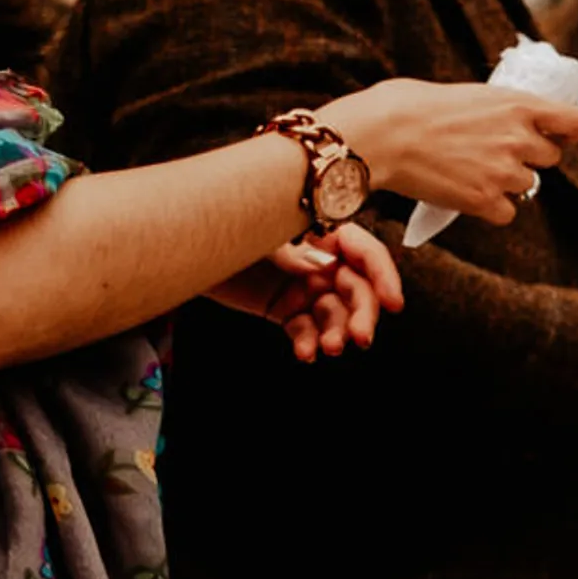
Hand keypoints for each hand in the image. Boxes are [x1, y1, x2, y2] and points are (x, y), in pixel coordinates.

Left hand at [210, 224, 404, 362]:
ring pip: (334, 314)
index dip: (384, 277)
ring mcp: (303, 285)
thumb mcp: (264, 229)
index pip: (366, 254)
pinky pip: (305, 328)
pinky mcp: (285, 307)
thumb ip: (295, 245)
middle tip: (359, 338)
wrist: (184, 246)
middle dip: (362, 315)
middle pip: (356, 289)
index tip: (393, 303)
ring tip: (328, 348)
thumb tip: (321, 265)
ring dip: (336, 333)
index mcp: (324, 232)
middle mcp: (321, 260)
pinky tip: (305, 353)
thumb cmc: (225, 225)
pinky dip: (309, 342)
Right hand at [315, 79, 577, 224]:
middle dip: (528, 157)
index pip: (576, 122)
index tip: (559, 134)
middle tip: (494, 153)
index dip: (569, 130)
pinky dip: (491, 208)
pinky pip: (507, 212)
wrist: (379, 136)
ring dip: (507, 182)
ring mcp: (504, 172)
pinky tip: (468, 194)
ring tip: (471, 171)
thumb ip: (497, 109)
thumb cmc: (408, 106)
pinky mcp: (484, 201)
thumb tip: (499, 118)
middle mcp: (520, 139)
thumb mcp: (466, 93)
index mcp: (519, 105)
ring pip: (527, 185)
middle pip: (551, 158)